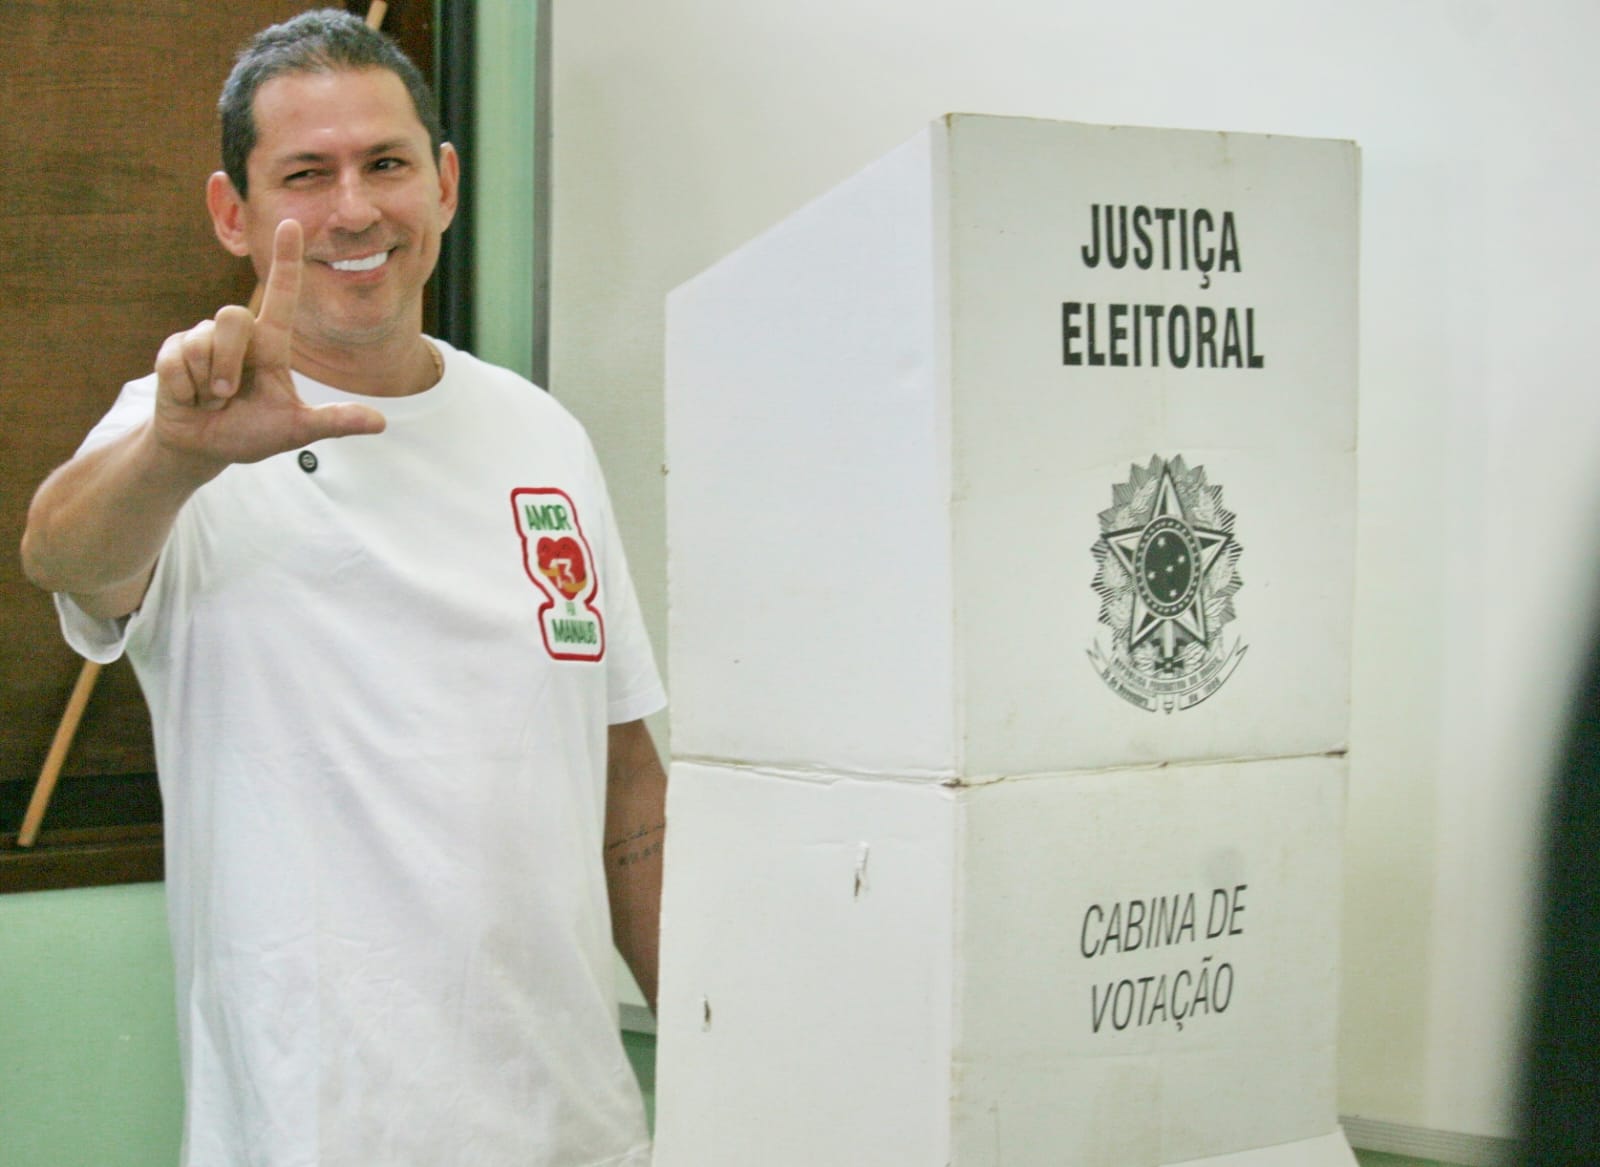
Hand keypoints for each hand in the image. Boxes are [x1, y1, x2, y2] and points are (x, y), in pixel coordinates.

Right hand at [150, 219, 384, 470]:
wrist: (203, 447)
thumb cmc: (251, 433)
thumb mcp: (296, 429)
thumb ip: (333, 421)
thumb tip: (381, 423)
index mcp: (270, 344)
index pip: (282, 294)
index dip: (286, 259)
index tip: (291, 224)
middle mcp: (238, 335)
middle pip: (232, 316)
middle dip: (227, 363)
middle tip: (227, 396)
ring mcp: (202, 339)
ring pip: (203, 340)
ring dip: (207, 381)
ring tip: (210, 398)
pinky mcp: (172, 351)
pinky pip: (176, 362)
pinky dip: (185, 390)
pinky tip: (189, 398)